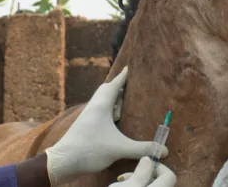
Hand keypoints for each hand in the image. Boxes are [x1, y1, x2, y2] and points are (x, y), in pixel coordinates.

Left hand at [45, 67, 168, 184]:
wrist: (62, 162)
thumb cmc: (89, 150)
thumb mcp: (119, 148)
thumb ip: (142, 148)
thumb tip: (165, 151)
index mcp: (102, 105)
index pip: (115, 84)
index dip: (124, 75)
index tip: (131, 66)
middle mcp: (94, 106)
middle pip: (107, 89)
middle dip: (119, 85)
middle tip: (132, 83)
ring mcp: (88, 115)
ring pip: (101, 100)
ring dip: (113, 97)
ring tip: (125, 100)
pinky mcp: (85, 125)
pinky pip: (99, 110)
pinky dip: (108, 108)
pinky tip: (114, 119)